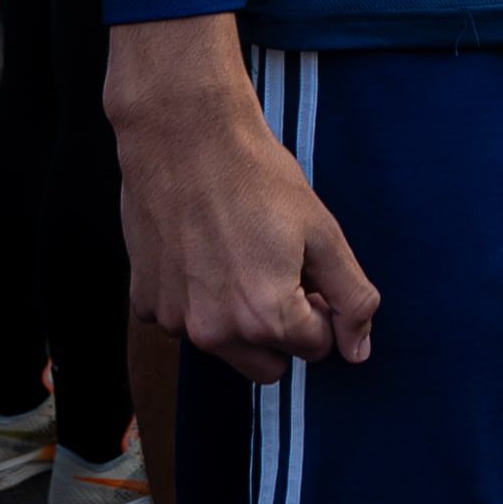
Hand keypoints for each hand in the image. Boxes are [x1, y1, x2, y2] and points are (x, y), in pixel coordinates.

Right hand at [107, 16, 378, 382]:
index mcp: (267, 318)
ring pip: (224, 347)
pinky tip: (201, 250)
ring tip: (240, 254)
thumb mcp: (323, 232)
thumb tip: (358, 352)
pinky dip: (196, 298)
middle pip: (269, 365)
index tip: (310, 271)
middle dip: (283, 331)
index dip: (322, 309)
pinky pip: (182, 319)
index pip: (316, 348)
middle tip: (281, 271)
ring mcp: (174, 321)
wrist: (184, 138)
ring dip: (238, 318)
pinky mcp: (144, 302)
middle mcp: (215, 334)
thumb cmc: (259, 179)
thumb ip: (351, 298)